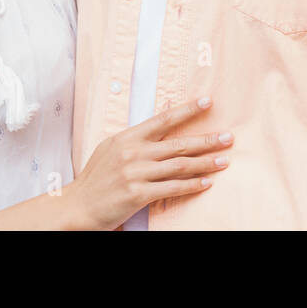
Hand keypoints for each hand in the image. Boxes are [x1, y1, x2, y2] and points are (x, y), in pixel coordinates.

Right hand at [67, 96, 231, 229]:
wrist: (77, 206)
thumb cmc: (96, 179)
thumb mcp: (111, 149)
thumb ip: (135, 138)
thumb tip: (160, 120)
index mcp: (127, 137)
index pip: (163, 119)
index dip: (187, 109)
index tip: (208, 101)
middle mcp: (133, 152)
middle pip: (178, 143)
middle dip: (207, 139)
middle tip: (229, 137)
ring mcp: (135, 173)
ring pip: (179, 165)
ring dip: (205, 163)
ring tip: (224, 160)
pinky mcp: (137, 193)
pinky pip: (172, 188)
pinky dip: (192, 185)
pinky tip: (206, 183)